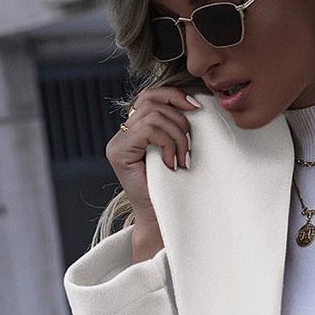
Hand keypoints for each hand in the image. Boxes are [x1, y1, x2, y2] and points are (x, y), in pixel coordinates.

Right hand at [106, 86, 200, 216]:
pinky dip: (167, 144)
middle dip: (179, 121)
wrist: (162, 219)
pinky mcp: (119, 153)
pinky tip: (172, 164)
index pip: (150, 96)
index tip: (196, 108)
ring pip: (154, 116)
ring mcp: (117, 142)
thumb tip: (194, 101)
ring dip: (176, 136)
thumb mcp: (177, 148)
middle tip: (188, 148)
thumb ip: (175, 125)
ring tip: (182, 159)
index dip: (174, 95)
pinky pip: (149, 130)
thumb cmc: (174, 187)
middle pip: (152, 101)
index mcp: (134, 128)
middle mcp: (121, 133)